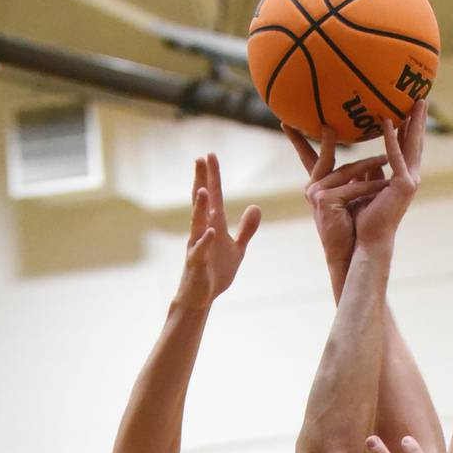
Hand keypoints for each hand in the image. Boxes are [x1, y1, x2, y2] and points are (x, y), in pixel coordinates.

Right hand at [175, 154, 259, 308]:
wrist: (201, 297)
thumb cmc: (216, 270)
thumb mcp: (236, 248)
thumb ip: (246, 229)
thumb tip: (255, 207)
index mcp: (213, 225)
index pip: (213, 197)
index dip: (212, 177)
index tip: (210, 155)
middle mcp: (202, 231)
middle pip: (201, 202)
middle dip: (201, 181)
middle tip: (200, 159)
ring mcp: (197, 246)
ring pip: (197, 224)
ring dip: (200, 208)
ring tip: (203, 190)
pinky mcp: (197, 263)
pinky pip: (201, 251)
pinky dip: (205, 241)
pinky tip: (211, 231)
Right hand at [285, 126, 386, 283]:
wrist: (347, 255)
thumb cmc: (352, 229)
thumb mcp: (355, 198)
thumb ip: (360, 178)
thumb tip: (377, 161)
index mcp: (319, 187)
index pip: (308, 158)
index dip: (298, 140)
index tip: (285, 123)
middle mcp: (313, 189)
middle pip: (324, 158)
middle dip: (328, 140)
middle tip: (329, 123)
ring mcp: (317, 194)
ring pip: (345, 171)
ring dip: (368, 165)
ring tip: (387, 157)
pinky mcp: (325, 201)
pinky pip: (352, 186)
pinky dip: (371, 185)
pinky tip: (386, 184)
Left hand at [351, 104, 424, 249]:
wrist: (367, 243)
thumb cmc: (364, 222)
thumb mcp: (366, 190)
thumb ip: (369, 176)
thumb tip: (366, 166)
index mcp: (402, 180)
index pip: (406, 149)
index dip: (409, 129)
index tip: (410, 109)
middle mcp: (410, 179)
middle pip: (415, 143)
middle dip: (419, 120)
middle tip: (421, 97)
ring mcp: (409, 182)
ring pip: (412, 145)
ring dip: (414, 122)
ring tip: (416, 101)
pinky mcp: (403, 186)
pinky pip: (395, 157)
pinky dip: (391, 139)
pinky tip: (386, 121)